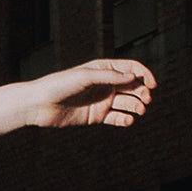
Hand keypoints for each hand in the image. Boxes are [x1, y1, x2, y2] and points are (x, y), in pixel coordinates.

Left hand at [14, 58, 157, 131]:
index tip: (152, 84)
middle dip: (142, 92)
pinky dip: (124, 120)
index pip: (131, 69)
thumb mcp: (85, 76)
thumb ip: (109, 76)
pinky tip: (128, 121)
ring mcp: (101, 101)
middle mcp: (104, 84)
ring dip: (136, 106)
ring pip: (127, 103)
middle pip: (132, 86)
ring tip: (139, 111)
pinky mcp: (96, 116)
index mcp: (103, 69)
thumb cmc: (59, 85)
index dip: (144, 75)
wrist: (39, 105)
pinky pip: (116, 118)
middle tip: (146, 100)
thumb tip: (133, 77)